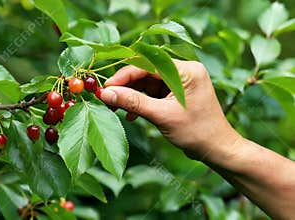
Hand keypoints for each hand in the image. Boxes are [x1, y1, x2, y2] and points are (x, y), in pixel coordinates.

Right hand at [101, 59, 241, 160]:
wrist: (216, 149)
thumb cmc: (196, 132)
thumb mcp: (162, 115)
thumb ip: (133, 102)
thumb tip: (106, 93)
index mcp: (186, 70)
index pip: (148, 65)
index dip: (124, 75)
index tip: (106, 88)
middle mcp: (184, 71)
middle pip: (146, 72)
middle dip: (126, 86)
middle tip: (107, 99)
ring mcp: (180, 82)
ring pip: (147, 83)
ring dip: (131, 95)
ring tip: (116, 109)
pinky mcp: (176, 93)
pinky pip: (153, 92)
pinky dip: (141, 102)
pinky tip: (131, 116)